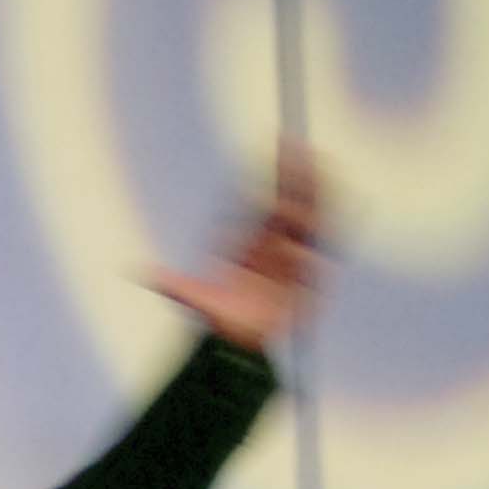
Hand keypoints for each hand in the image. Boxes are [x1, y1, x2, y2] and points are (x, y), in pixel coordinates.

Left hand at [146, 142, 323, 357]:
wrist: (244, 345)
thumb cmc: (221, 319)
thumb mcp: (196, 300)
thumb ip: (176, 286)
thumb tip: (141, 272)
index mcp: (249, 242)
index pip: (262, 201)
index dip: (272, 175)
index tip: (278, 147)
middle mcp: (272, 245)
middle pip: (287, 203)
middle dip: (294, 176)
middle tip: (298, 144)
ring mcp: (291, 257)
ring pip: (307, 218)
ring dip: (315, 192)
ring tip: (323, 163)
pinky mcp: (308, 274)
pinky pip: (325, 246)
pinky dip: (335, 223)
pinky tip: (346, 200)